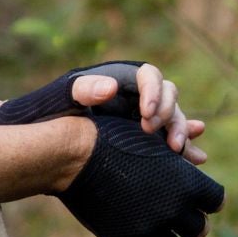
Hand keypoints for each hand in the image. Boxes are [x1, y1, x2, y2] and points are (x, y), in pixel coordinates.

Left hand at [0, 60, 207, 164]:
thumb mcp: (61, 97)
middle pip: (168, 97)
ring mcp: (142, 117)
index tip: (148, 114)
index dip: (155, 92)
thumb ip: (82, 89)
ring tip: (179, 152)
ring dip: (181, 133)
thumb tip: (110, 88)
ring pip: (173, 119)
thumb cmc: (48, 109)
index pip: (151, 76)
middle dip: (170, 116)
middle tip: (158, 137)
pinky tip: (197, 160)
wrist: (40, 133)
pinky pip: (168, 140)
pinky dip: (184, 148)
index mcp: (121, 79)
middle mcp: (136, 96)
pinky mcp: (142, 139)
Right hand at [55, 115, 225, 236]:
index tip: (197, 199)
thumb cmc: (113, 137)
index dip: (206, 200)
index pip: (216, 201)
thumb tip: (203, 158)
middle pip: (199, 229)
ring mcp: (150, 229)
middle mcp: (176, 209)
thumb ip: (180, 153)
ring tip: (155, 233)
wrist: (73, 155)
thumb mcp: (152, 140)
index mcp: (190, 183)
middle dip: (189, 223)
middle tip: (176, 217)